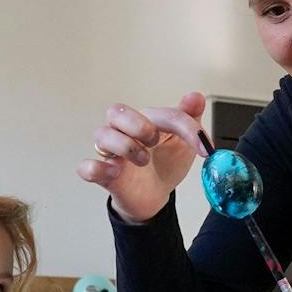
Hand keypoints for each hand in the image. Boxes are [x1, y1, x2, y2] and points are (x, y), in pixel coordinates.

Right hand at [75, 92, 211, 222]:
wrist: (156, 195)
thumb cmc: (166, 163)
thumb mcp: (183, 143)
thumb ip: (189, 120)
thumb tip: (196, 96)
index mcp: (146, 120)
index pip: (162, 114)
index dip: (186, 128)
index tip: (205, 147)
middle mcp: (124, 131)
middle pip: (117, 112)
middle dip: (138, 124)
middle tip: (155, 141)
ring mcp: (112, 152)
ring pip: (103, 135)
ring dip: (125, 146)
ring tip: (143, 160)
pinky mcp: (103, 174)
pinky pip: (87, 167)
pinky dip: (97, 167)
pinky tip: (115, 171)